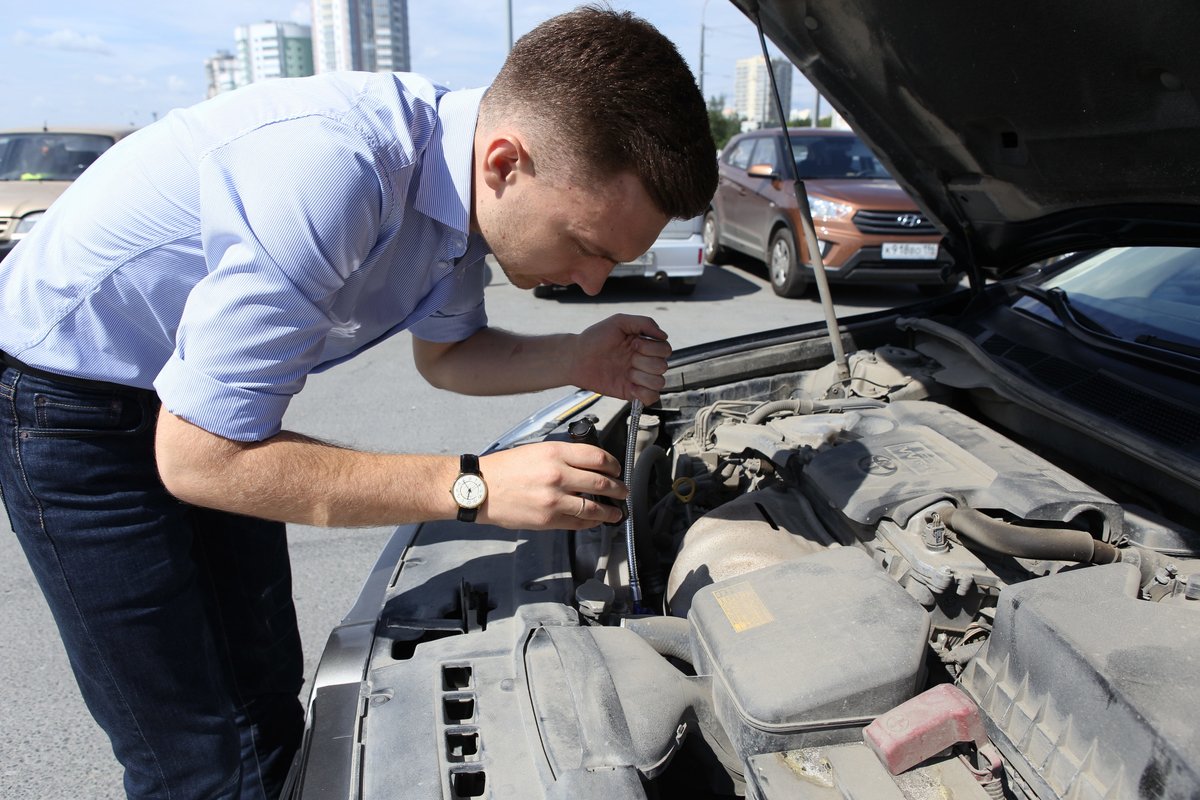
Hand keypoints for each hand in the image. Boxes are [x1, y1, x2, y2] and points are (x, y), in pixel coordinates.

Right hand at [478, 442, 626, 529]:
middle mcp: (558, 475)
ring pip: (594, 507)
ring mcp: (554, 500)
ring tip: (616, 512)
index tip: (616, 469)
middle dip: (618, 489)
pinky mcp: (548, 520)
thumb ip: (563, 458)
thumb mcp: (536, 451)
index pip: (598, 457)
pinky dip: (590, 523)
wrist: (480, 489)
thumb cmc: (504, 469)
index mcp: (555, 453)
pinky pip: (577, 523)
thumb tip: (587, 467)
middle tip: (622, 492)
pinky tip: (595, 521)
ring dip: (610, 511)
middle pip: (601, 482)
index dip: (613, 465)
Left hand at [570, 314, 671, 404]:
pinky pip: (651, 398)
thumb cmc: (594, 338)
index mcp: (643, 344)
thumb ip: (644, 323)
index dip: (652, 347)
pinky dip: (644, 394)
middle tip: (627, 357)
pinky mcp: (631, 391)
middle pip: (663, 366)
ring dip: (643, 377)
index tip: (633, 343)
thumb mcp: (619, 322)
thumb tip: (664, 335)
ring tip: (626, 372)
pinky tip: (630, 386)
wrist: (576, 358)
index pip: (665, 349)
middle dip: (645, 362)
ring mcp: (638, 377)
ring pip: (659, 382)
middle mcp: (643, 361)